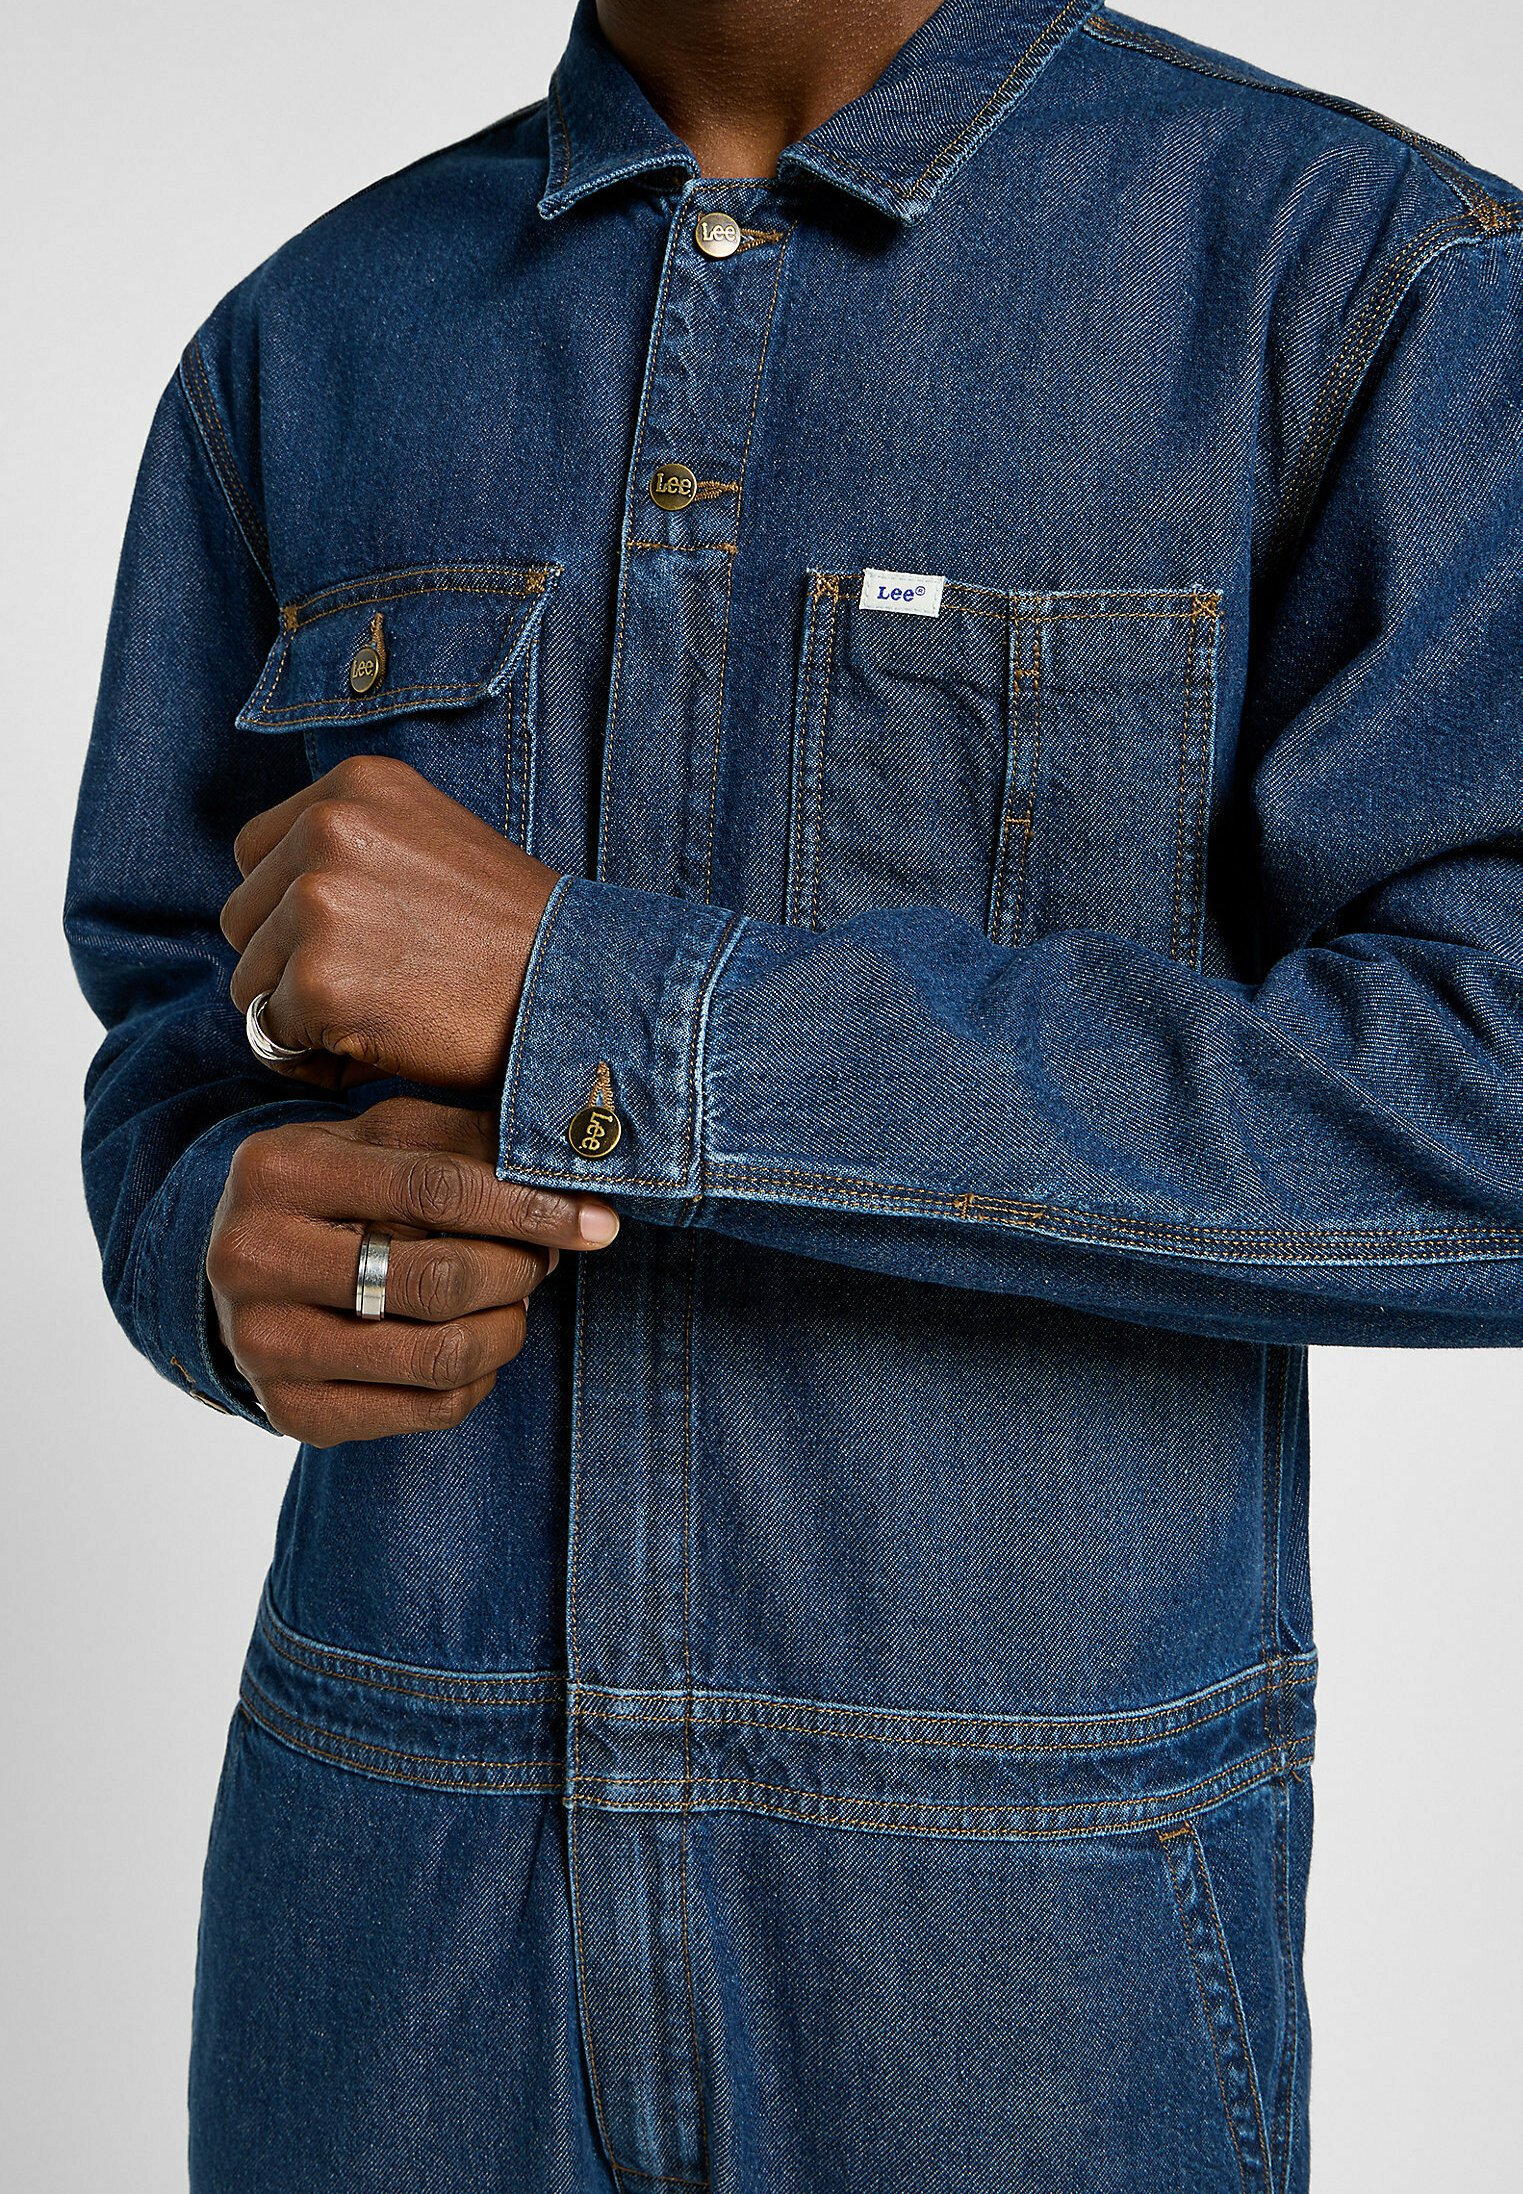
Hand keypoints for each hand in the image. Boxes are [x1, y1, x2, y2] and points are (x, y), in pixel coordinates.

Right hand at [205, 1095, 617, 1444]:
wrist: (245, 1268)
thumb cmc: (336, 1189)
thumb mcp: (383, 1139)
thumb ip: (465, 1140)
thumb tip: (570, 1157)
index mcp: (279, 1170)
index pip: (434, 1190)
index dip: (528, 1208)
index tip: (594, 1221)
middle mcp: (254, 1259)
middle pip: (440, 1281)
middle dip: (519, 1270)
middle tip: (543, 1259)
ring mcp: (265, 1344)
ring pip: (441, 1355)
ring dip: (508, 1328)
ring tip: (515, 1300)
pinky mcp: (291, 1411)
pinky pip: (428, 1408)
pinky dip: (478, 1379)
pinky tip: (475, 1343)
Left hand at [220, 755, 560, 1091]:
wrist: (578, 987)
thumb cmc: (511, 935)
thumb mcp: (429, 842)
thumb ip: (351, 849)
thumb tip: (270, 910)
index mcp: (355, 785)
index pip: (256, 853)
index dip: (290, 911)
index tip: (350, 943)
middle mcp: (328, 828)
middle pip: (242, 918)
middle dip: (287, 966)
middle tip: (367, 991)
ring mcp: (318, 903)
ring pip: (249, 981)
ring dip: (299, 1015)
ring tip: (380, 1018)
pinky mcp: (318, 979)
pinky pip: (274, 1037)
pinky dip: (316, 1058)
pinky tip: (381, 1048)